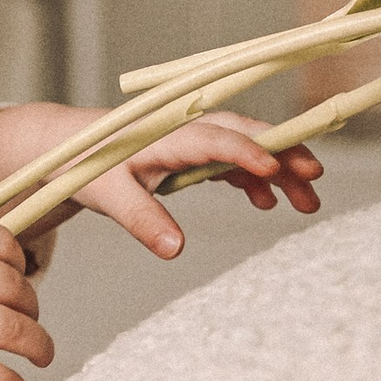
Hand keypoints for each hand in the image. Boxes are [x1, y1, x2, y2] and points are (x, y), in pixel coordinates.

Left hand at [79, 112, 322, 256]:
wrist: (66, 148)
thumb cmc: (84, 165)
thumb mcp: (107, 196)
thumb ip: (141, 219)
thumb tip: (175, 249)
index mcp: (165, 134)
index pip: (214, 138)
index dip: (246, 150)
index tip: (275, 169)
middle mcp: (184, 130)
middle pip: (244, 136)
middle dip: (283, 153)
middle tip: (314, 178)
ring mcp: (191, 141)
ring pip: (245, 150)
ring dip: (278, 172)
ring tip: (306, 203)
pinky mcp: (191, 154)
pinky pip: (231, 163)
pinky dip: (253, 180)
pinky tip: (267, 203)